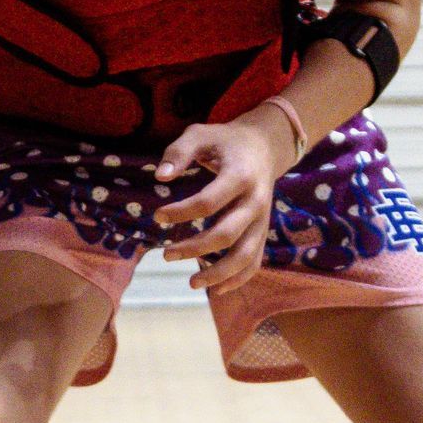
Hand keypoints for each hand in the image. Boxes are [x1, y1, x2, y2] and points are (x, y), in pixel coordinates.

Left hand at [151, 109, 295, 291]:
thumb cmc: (225, 141)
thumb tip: (160, 176)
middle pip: (227, 234)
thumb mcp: (201, 133)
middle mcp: (256, 201)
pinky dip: (238, 278)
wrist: (264, 147)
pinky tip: (216, 289)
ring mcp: (263, 220)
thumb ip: (179, 151)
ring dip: (219, 273)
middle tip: (165, 255)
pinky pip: (255, 261)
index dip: (181, 212)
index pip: (208, 202)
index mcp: (241, 176)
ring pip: (245, 255)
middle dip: (194, 248)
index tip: (157, 216)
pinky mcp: (263, 231)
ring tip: (191, 282)